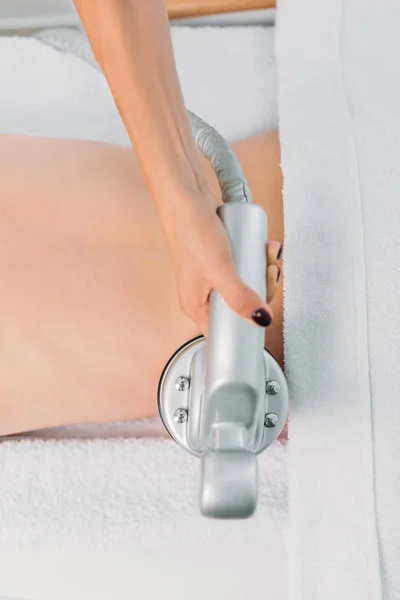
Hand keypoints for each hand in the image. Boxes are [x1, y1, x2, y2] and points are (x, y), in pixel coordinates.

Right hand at [162, 187, 282, 337]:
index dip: (248, 323)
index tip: (266, 309)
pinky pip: (244, 263)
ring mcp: (213, 273)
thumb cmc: (192, 232)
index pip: (226, 330)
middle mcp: (203, 293)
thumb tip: (261, 321)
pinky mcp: (221, 255)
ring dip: (262, 269)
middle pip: (241, 304)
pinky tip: (265, 246)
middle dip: (262, 289)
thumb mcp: (220, 271)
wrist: (184, 194)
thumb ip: (240, 299)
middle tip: (268, 272)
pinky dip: (257, 256)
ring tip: (268, 253)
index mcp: (196, 306)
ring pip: (246, 281)